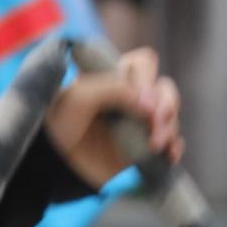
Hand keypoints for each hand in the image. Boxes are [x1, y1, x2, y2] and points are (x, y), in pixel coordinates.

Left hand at [46, 45, 180, 186]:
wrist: (51, 163)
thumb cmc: (59, 122)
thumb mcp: (80, 96)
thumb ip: (114, 89)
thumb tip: (149, 105)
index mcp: (114, 77)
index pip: (145, 63)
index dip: (147, 79)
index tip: (141, 102)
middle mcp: (130, 97)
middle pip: (165, 89)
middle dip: (167, 105)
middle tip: (155, 124)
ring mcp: (137, 123)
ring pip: (171, 116)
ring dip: (170, 128)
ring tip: (156, 146)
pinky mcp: (142, 148)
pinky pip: (171, 143)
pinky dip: (175, 147)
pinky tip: (169, 156)